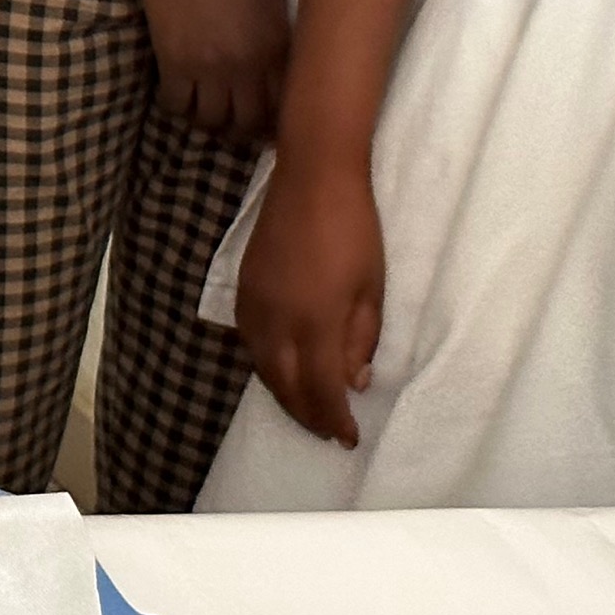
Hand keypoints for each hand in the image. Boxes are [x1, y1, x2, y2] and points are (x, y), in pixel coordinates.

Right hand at [138, 0, 288, 144]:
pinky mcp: (175, 63)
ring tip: (203, 110)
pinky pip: (177, 105)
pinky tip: (175, 94)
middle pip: (249, 122)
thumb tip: (278, 65)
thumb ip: (279, 35)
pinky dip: (176, 107)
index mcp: (279, 47)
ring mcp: (211, 67)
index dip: (275, 122)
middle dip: (242, 130)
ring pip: (213, 121)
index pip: (285, 105)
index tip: (266, 125)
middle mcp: (249, 65)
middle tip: (232, 123)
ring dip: (208, 122)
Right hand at [234, 148, 385, 447]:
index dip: (334, 419)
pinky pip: (249, 341)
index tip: (348, 438)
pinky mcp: (243, 288)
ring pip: (262, 366)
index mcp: (314, 322)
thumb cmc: (354, 230)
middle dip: (307, 414)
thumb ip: (360, 339)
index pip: (321, 390)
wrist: (313, 177)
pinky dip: (265, 364)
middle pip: (285, 385)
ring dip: (283, 393)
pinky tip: (279, 367)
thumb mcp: (371, 289)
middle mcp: (276, 321)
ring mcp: (254, 304)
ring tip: (305, 407)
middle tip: (327, 431)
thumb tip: (354, 380)